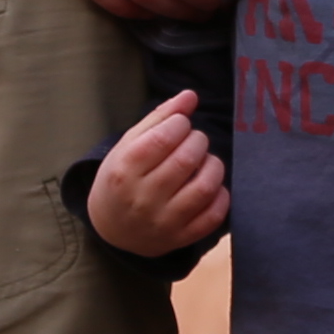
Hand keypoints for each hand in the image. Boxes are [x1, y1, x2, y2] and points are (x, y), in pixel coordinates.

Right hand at [87, 93, 230, 254]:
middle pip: (187, 159)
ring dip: (213, 165)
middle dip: (198, 141)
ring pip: (205, 186)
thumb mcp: (129, 144)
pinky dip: (221, 195)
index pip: (164, 138)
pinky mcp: (181, 238)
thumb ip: (160, 117)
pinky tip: (210, 186)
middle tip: (194, 140)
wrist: (112, 228)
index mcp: (125, 171)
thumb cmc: (122, 177)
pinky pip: (215, 214)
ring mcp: (163, 222)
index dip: (181, 124)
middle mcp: (143, 199)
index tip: (180, 124)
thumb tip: (191, 95)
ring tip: (204, 161)